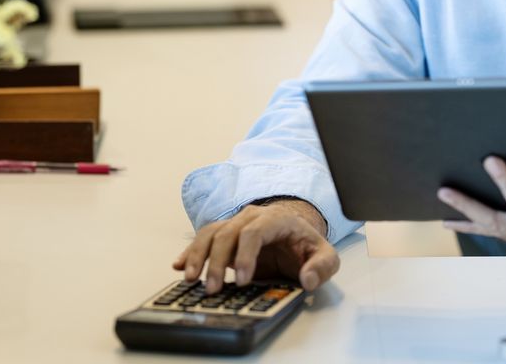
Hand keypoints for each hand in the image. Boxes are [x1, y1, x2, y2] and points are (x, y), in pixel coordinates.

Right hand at [173, 198, 339, 292]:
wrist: (296, 236)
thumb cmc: (307, 246)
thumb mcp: (326, 256)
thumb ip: (322, 266)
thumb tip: (308, 278)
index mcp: (277, 219)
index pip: (255, 231)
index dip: (246, 255)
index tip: (243, 280)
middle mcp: (253, 217)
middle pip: (228, 233)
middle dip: (218, 262)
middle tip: (214, 288)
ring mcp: (236, 225)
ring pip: (211, 233)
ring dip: (198, 255)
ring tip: (191, 279)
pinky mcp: (225, 236)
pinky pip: (204, 238)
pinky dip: (190, 252)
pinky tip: (179, 266)